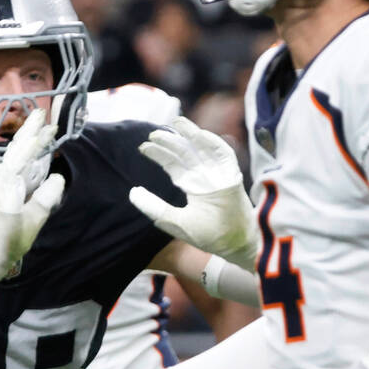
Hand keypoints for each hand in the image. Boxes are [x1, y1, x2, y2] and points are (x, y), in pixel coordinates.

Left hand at [0, 108, 63, 283]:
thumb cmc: (8, 242)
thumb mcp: (31, 223)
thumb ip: (44, 200)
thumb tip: (57, 178)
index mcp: (8, 185)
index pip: (22, 155)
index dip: (35, 139)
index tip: (48, 125)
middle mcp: (2, 180)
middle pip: (16, 149)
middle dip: (29, 130)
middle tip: (41, 112)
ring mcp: (1, 185)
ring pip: (13, 155)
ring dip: (26, 139)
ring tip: (36, 125)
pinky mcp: (3, 191)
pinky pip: (14, 165)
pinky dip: (23, 153)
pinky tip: (28, 150)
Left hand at [130, 117, 258, 269]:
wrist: (235, 245)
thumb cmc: (209, 236)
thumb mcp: (175, 221)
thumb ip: (154, 208)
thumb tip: (132, 192)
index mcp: (191, 186)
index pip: (173, 164)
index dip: (159, 154)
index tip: (143, 146)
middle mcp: (204, 176)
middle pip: (185, 153)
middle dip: (170, 141)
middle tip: (154, 134)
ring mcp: (219, 174)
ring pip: (203, 148)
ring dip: (191, 134)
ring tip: (176, 123)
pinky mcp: (232, 175)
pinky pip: (224, 154)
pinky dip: (213, 143)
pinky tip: (199, 135)